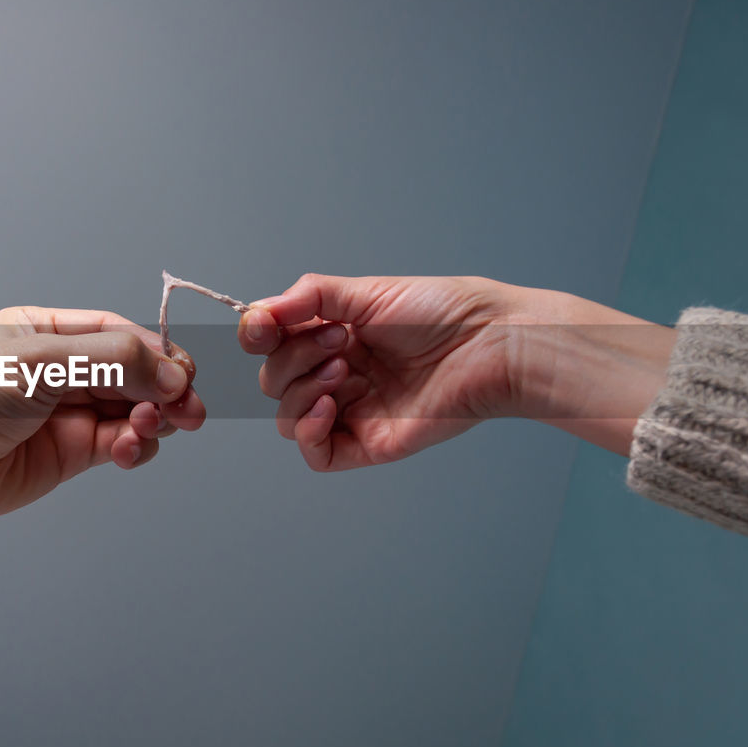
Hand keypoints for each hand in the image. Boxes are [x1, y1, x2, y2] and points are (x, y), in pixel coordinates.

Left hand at [0, 306, 204, 522]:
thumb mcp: (45, 360)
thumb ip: (115, 362)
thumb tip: (174, 374)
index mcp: (53, 331)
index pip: (125, 336)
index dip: (160, 354)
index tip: (183, 375)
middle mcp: (64, 371)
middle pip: (139, 374)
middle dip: (168, 390)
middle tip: (189, 410)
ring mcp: (69, 414)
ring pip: (136, 412)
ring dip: (154, 420)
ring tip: (145, 427)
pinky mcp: (69, 456)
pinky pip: (121, 445)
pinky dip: (136, 447)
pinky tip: (127, 448)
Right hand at [238, 274, 674, 469]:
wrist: (489, 345)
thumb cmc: (442, 312)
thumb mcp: (366, 292)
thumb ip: (309, 298)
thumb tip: (258, 311)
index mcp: (334, 334)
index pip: (272, 343)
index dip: (258, 336)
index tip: (264, 326)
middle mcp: (337, 373)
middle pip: (274, 380)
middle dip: (294, 357)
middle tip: (340, 340)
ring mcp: (351, 410)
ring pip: (287, 416)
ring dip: (300, 390)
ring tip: (343, 367)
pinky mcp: (367, 443)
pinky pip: (315, 454)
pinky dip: (309, 431)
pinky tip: (330, 405)